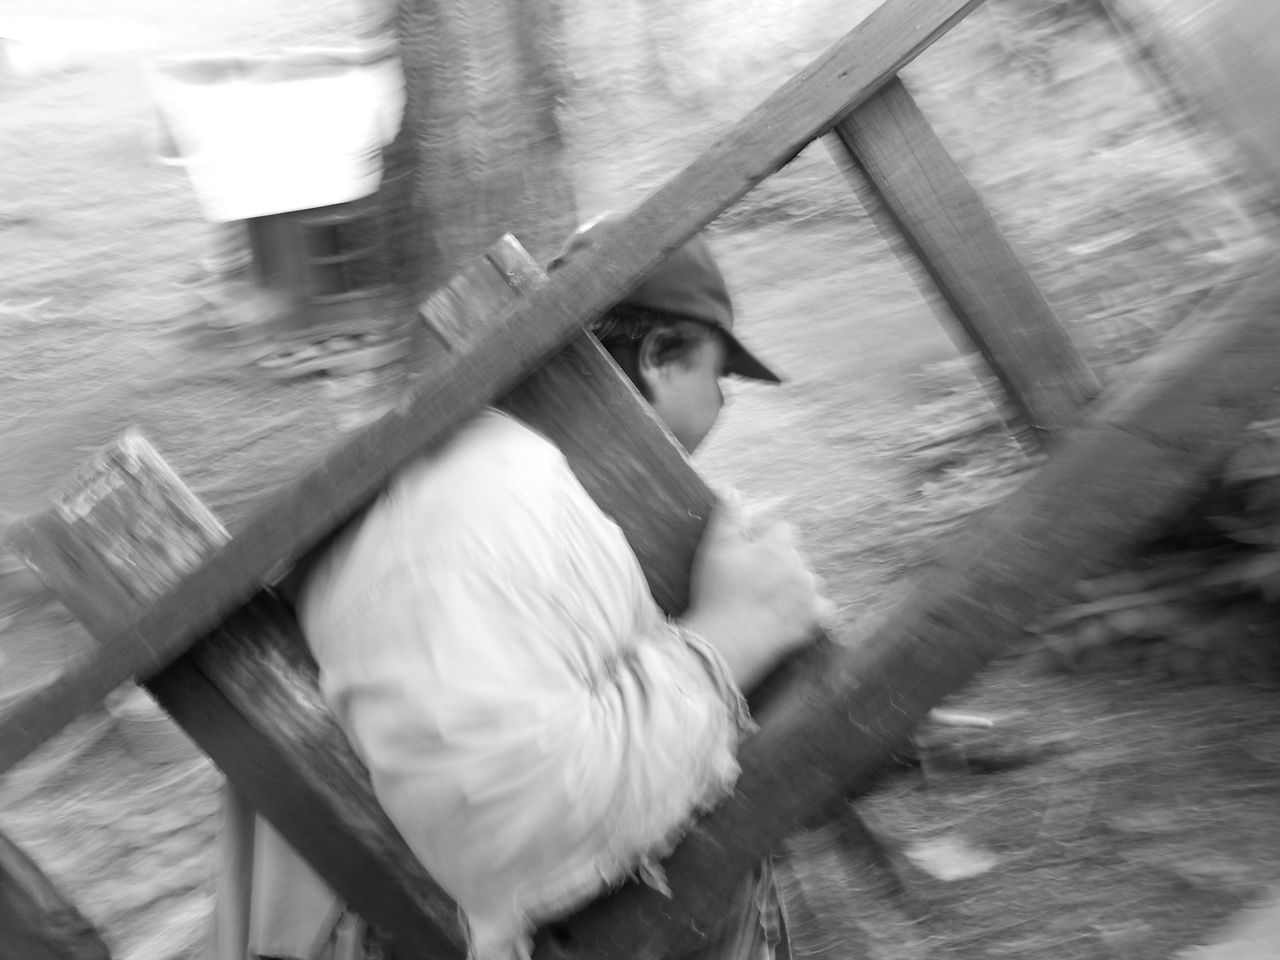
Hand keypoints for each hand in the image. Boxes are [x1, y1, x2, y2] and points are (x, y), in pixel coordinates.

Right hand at [681, 497, 832, 689]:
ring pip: (809, 581)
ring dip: (796, 586)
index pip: (784, 530)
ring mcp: (810, 594)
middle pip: (796, 556)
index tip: (751, 557)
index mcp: (778, 546)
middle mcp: (800, 566)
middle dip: (781, 564)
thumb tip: (732, 489)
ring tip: (772, 601)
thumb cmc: (717, 593)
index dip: (767, 541)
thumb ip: (727, 515)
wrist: (726, 642)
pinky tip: (792, 615)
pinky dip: (812, 610)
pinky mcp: (815, 619)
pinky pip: (824, 608)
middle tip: (756, 582)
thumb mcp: (715, 548)